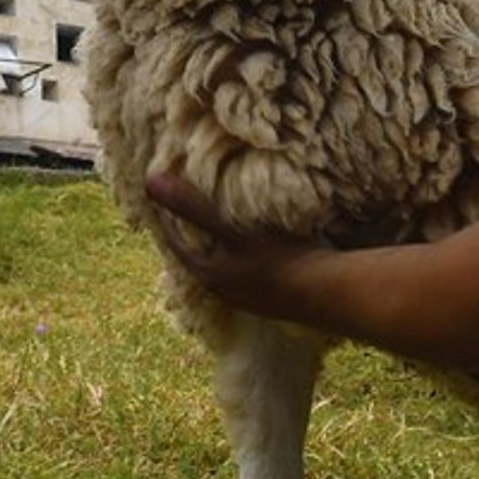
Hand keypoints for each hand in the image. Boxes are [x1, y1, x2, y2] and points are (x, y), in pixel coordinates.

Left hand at [143, 172, 331, 323]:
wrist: (329, 293)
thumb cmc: (278, 260)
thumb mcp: (230, 229)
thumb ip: (191, 206)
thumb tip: (149, 182)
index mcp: (209, 276)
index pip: (175, 242)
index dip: (167, 216)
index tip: (163, 193)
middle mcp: (224, 291)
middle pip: (198, 253)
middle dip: (193, 228)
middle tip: (190, 199)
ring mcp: (250, 296)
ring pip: (225, 262)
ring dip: (221, 240)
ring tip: (223, 213)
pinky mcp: (273, 294)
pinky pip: (249, 267)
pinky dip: (245, 248)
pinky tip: (258, 236)